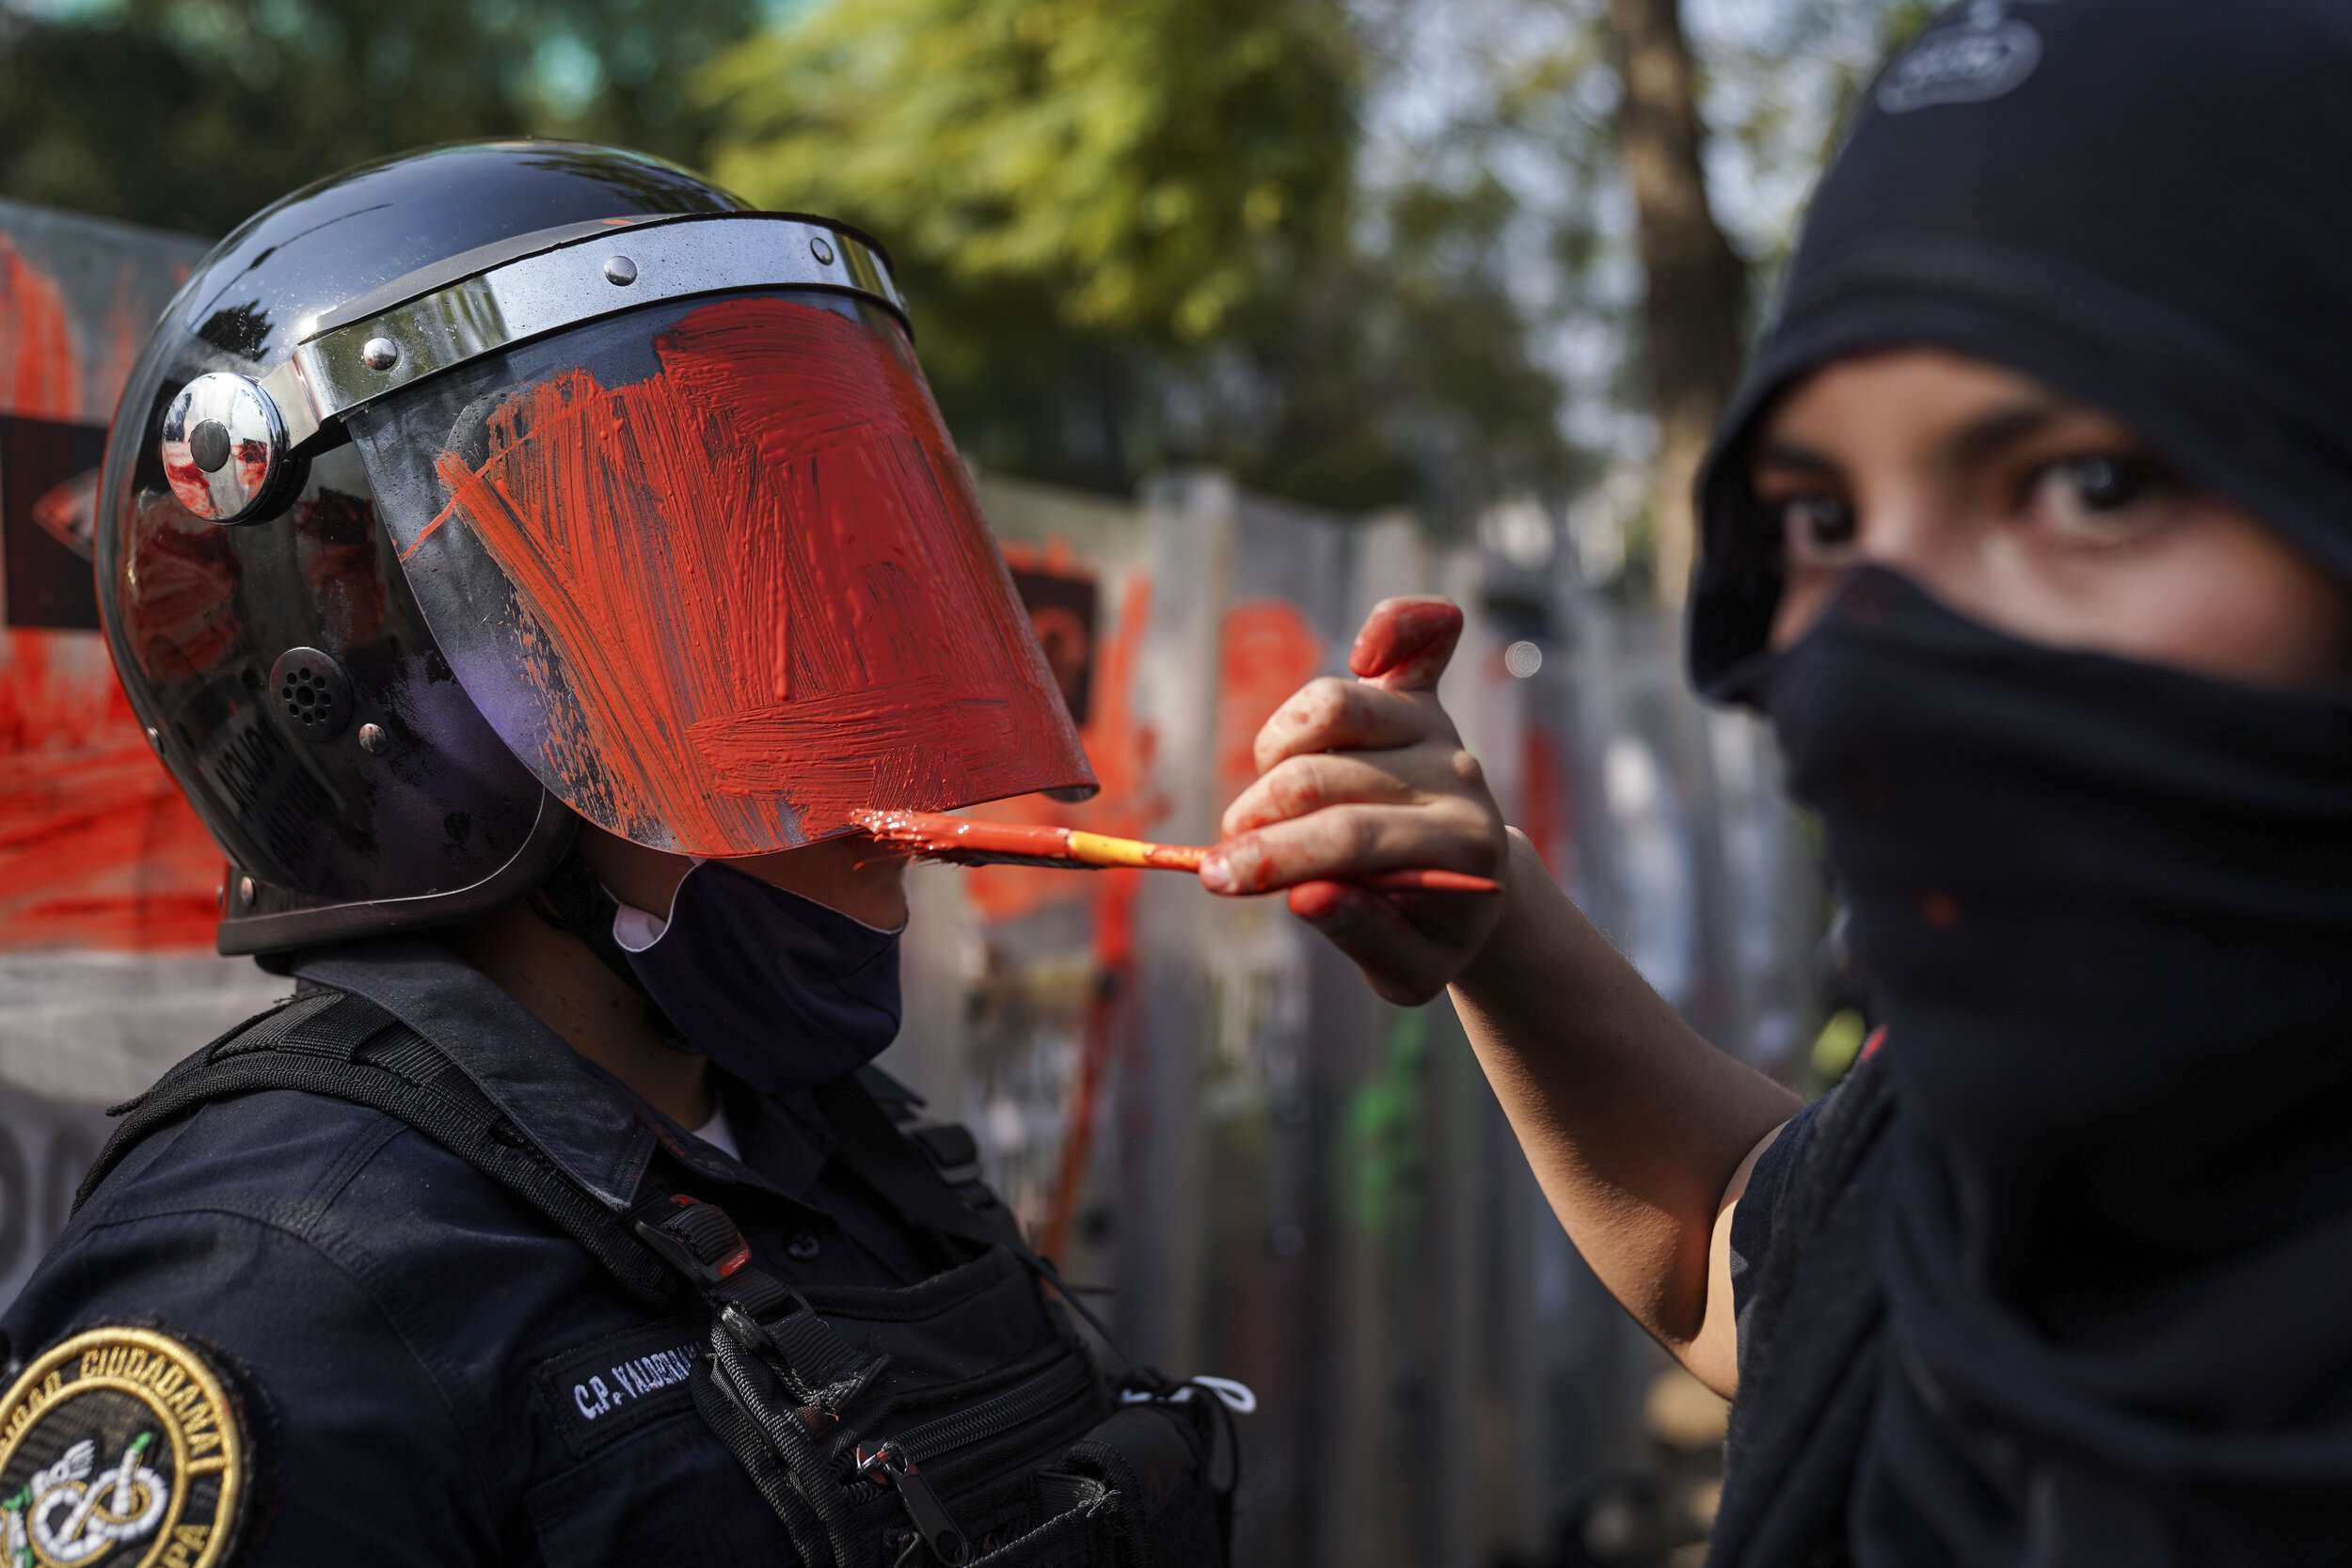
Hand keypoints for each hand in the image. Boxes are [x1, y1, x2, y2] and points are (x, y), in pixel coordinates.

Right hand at [1198, 596, 1509, 1003]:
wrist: (1480, 894)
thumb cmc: (1431, 934)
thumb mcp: (1406, 966)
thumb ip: (1361, 931)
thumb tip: (1305, 896)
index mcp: (1460, 849)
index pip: (1350, 838)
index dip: (1273, 855)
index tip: (1214, 878)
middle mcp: (1455, 778)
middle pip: (1326, 776)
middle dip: (1256, 818)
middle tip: (1225, 861)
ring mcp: (1437, 731)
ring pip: (1332, 707)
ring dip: (1274, 750)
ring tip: (1264, 803)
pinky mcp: (1422, 699)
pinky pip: (1418, 639)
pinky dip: (1396, 625)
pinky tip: (1370, 652)